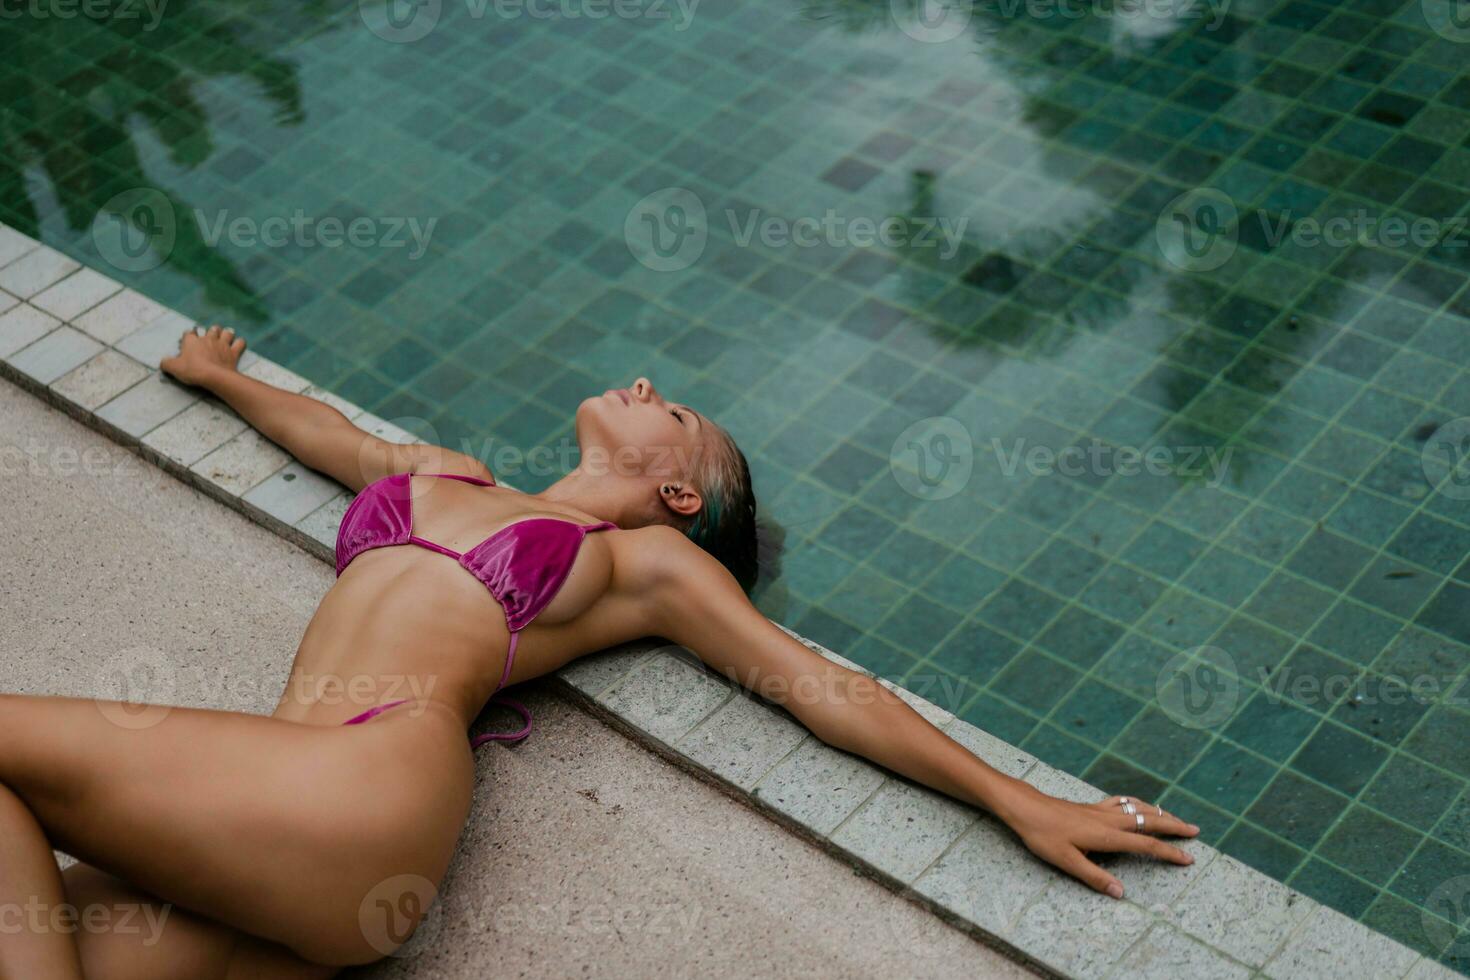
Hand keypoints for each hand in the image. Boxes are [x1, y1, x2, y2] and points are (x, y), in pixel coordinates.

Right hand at [160, 324, 245, 386]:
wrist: (214, 376)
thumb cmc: (192, 370)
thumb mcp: (174, 368)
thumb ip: (166, 363)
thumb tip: (163, 362)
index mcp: (192, 341)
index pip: (189, 333)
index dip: (188, 337)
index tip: (188, 343)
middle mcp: (208, 338)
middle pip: (211, 329)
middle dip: (211, 332)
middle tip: (209, 340)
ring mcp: (222, 344)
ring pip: (226, 332)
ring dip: (226, 334)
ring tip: (224, 339)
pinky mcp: (234, 352)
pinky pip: (240, 343)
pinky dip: (240, 343)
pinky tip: (238, 346)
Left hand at [998, 786, 1199, 897]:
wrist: (1025, 807)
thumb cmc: (1043, 835)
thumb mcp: (1066, 861)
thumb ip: (1094, 877)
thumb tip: (1121, 894)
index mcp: (1106, 836)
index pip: (1145, 844)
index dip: (1168, 852)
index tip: (1189, 859)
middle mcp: (1108, 820)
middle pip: (1148, 821)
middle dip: (1173, 826)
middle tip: (1195, 831)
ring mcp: (1100, 810)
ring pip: (1137, 808)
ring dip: (1159, 812)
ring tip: (1175, 817)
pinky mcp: (1091, 805)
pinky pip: (1122, 801)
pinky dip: (1137, 802)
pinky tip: (1138, 804)